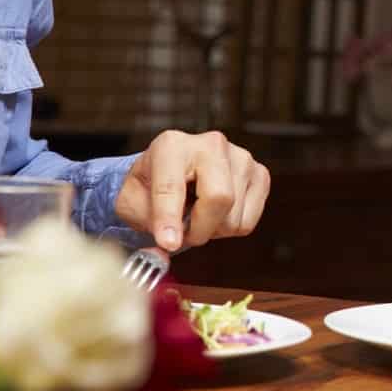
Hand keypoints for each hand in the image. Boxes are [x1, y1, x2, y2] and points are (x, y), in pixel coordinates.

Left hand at [113, 130, 268, 250]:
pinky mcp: (259, 174)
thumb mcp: (131, 201)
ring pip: (234, 216)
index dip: (168, 218)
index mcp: (171, 146)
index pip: (172, 186)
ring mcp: (241, 157)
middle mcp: (211, 144)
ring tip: (198, 216)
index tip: (168, 242)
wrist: (175, 172)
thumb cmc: (153, 185)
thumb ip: (143, 223)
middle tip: (184, 236)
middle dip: (200, 229)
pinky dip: (230, 228)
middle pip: (219, 197)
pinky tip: (216, 212)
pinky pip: (248, 222)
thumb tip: (167, 246)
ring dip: (213, 230)